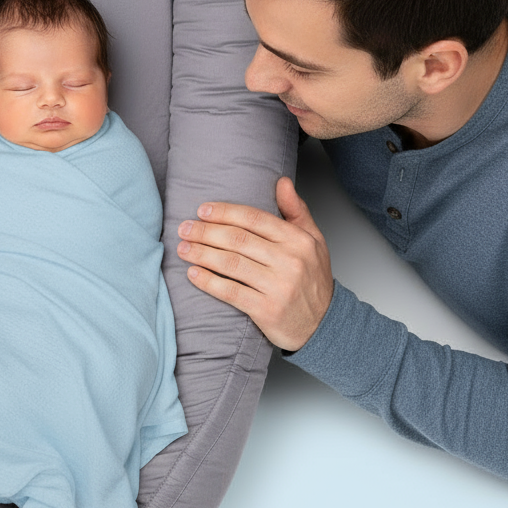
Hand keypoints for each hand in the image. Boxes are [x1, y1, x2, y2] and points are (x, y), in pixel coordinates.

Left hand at [176, 177, 332, 351]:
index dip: (224, 212)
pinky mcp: (267, 310)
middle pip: (238, 239)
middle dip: (205, 232)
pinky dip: (208, 281)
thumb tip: (281, 182)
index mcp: (298, 240)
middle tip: (184, 228)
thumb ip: (296, 210)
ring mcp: (279, 287)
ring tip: (182, 248)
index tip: (202, 210)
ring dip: (201, 254)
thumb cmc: (313, 280)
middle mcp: (290, 261)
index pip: (254, 218)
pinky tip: (193, 274)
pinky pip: (231, 292)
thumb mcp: (313, 241)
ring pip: (231, 263)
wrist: (325, 325)